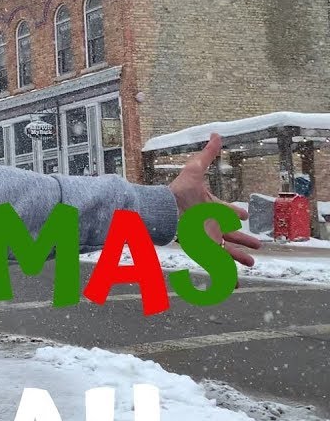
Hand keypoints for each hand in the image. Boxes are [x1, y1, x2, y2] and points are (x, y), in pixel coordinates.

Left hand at [168, 133, 261, 266]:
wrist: (164, 212)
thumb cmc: (178, 191)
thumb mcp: (195, 170)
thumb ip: (206, 154)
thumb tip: (216, 134)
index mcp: (210, 207)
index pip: (225, 210)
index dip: (234, 212)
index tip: (245, 216)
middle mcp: (210, 224)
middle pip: (230, 233)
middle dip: (243, 239)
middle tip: (257, 245)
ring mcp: (208, 238)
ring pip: (227, 250)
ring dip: (239, 256)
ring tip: (252, 263)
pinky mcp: (205, 250)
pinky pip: (218, 266)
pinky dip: (226, 277)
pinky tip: (233, 287)